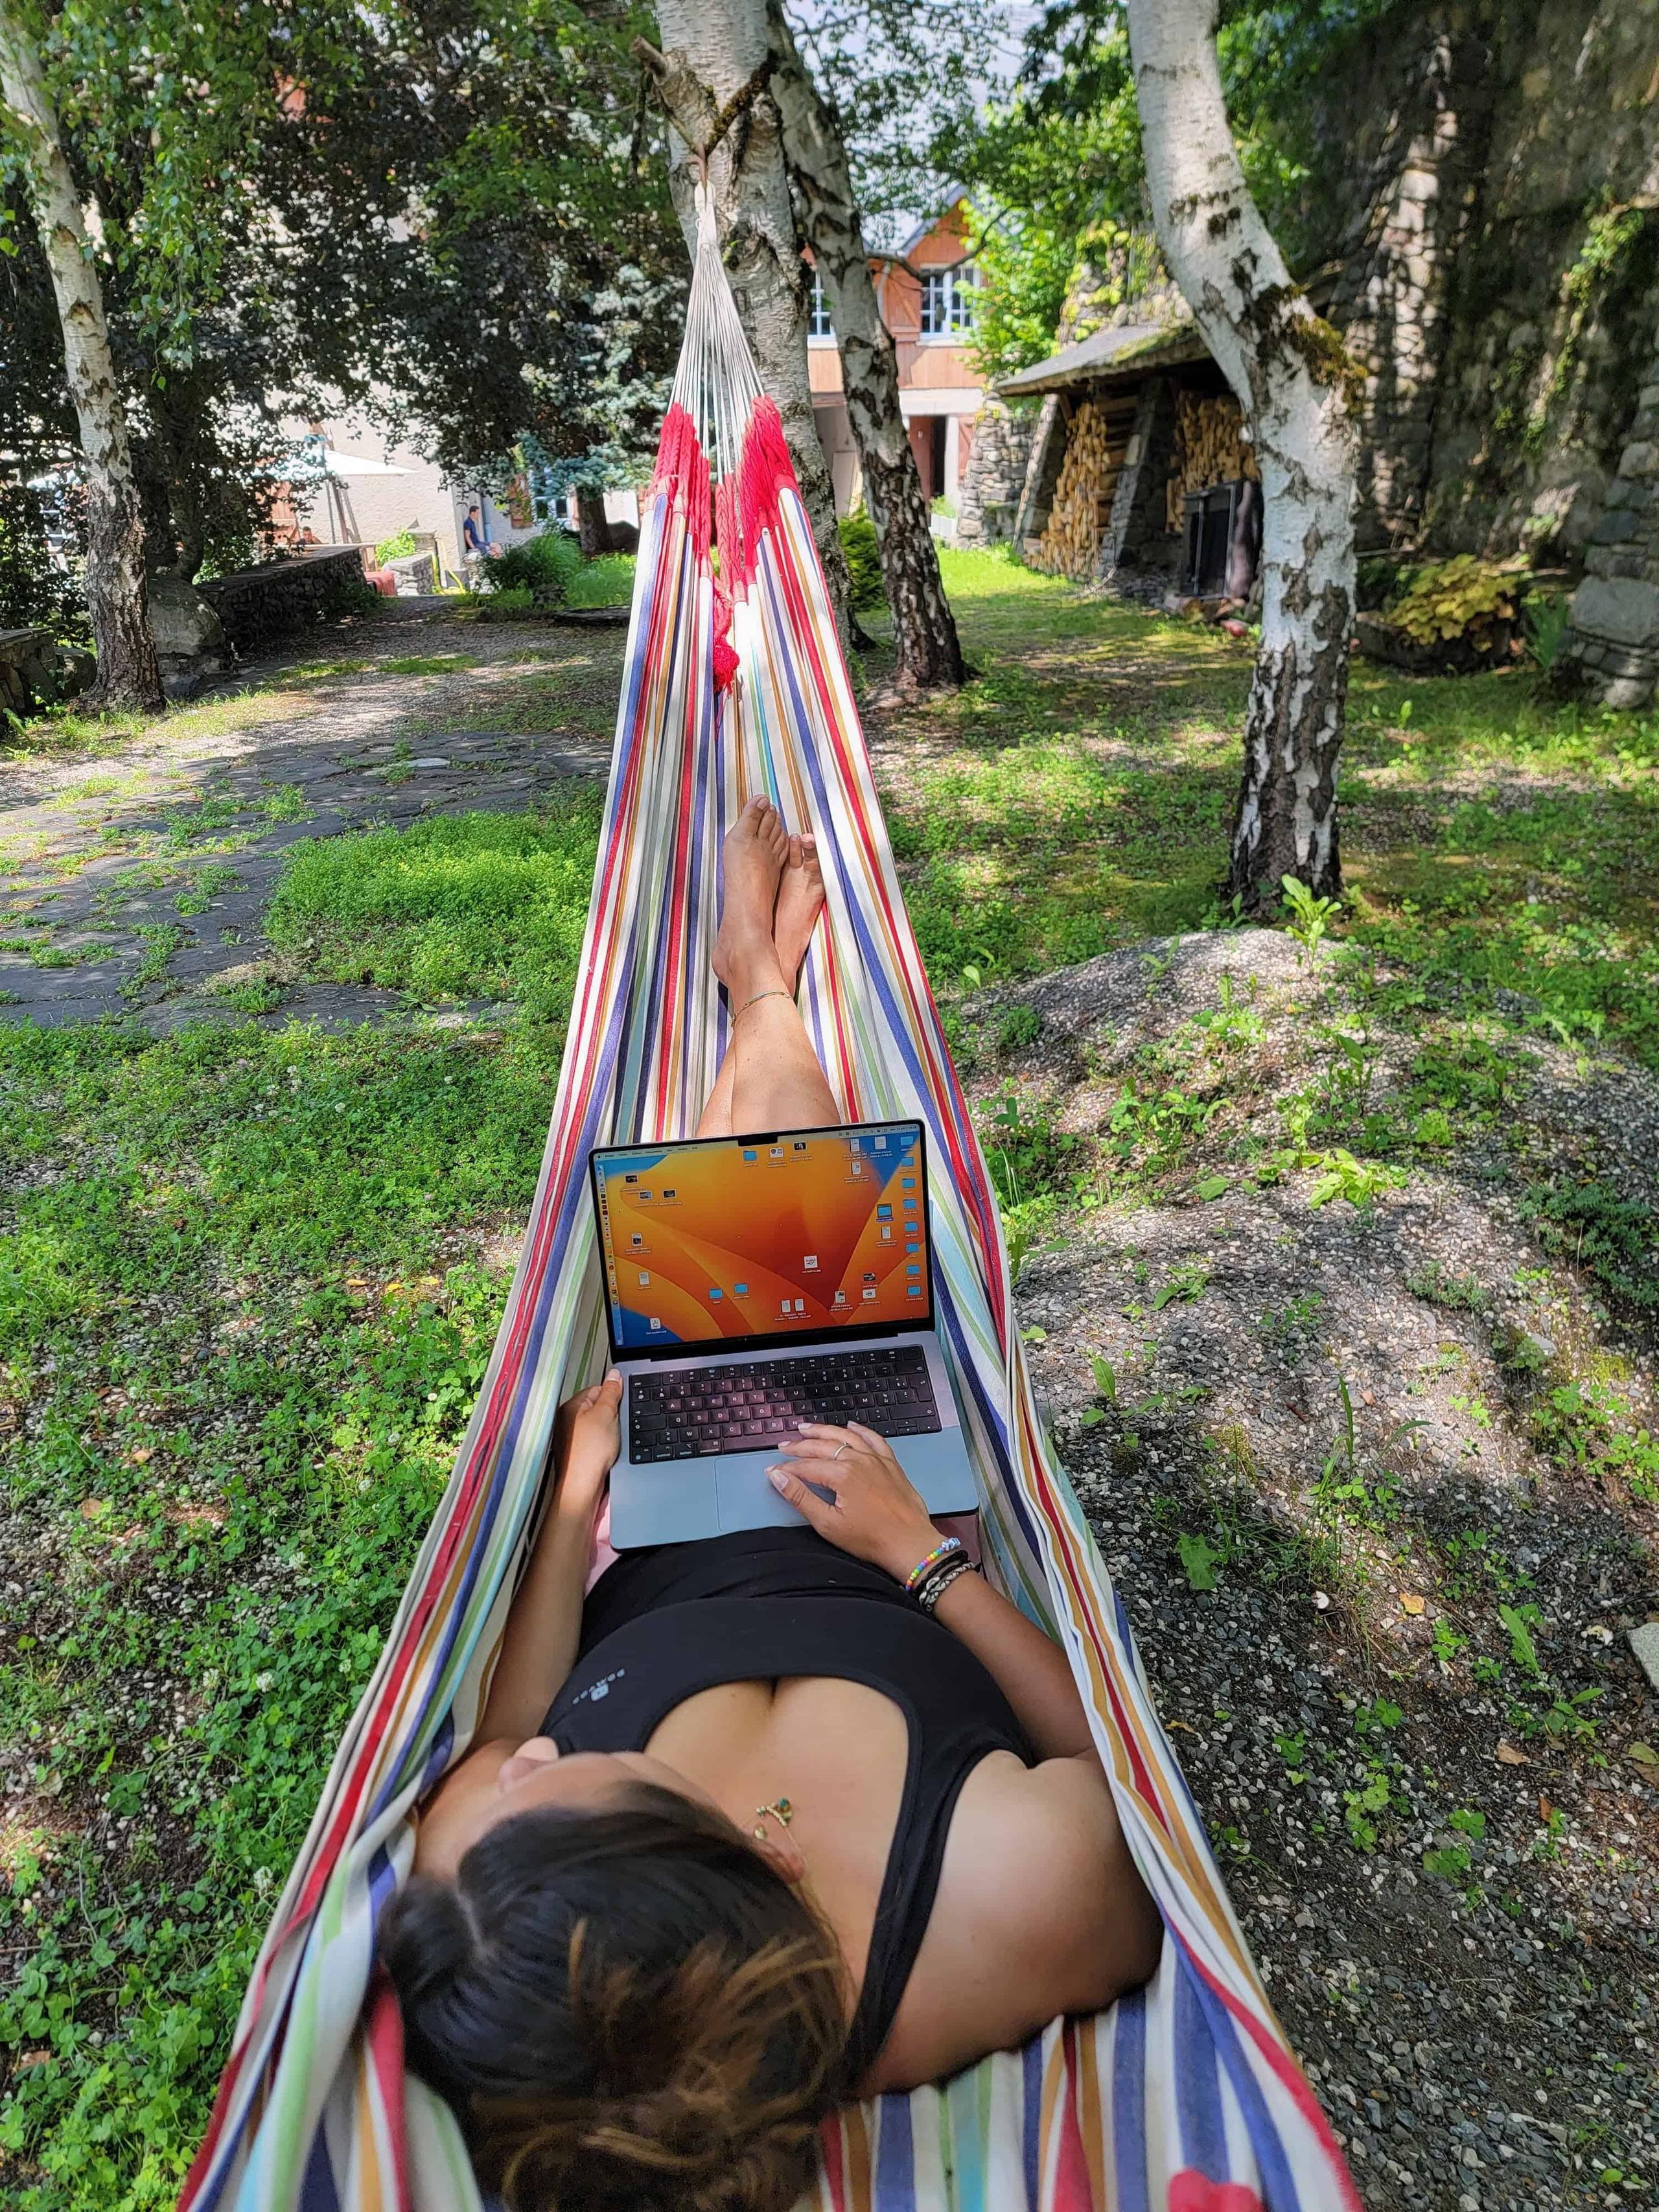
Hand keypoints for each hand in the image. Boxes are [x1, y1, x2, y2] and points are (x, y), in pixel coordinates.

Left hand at [554, 1370, 622, 1497]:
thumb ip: (611, 1392)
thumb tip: (614, 1374)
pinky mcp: (578, 1454)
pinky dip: (605, 1447)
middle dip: (611, 1417)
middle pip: (598, 1409)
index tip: (620, 1407)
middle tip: (615, 1427)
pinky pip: (597, 1443)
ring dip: (609, 1433)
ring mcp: (571, 1439)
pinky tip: (607, 1454)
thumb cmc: (589, 1453)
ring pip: (599, 1427)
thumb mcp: (606, 1414)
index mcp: (570, 1407)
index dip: (613, 1398)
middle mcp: (567, 1421)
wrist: (582, 1487)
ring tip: (611, 1443)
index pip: (597, 1390)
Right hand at [766, 1423, 940, 1583]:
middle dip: (800, 1445)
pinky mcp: (891, 1464)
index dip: (787, 1468)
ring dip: (824, 1431)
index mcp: (842, 1474)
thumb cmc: (871, 1538)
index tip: (773, 1470)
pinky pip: (873, 1439)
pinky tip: (851, 1427)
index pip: (806, 1465)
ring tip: (807, 1428)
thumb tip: (778, 1477)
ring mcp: (877, 1459)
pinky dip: (860, 1430)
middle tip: (784, 1445)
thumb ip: (801, 1497)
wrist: (909, 1543)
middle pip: (823, 1446)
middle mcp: (859, 1460)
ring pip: (845, 1436)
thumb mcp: (828, 1523)